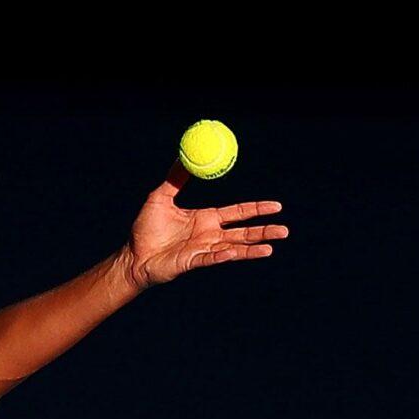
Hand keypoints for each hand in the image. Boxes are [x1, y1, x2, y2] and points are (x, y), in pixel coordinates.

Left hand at [124, 169, 285, 288]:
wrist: (132, 256)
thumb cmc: (145, 230)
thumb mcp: (160, 197)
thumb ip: (175, 179)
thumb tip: (184, 156)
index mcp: (206, 219)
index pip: (237, 212)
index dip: (256, 208)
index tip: (277, 205)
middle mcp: (209, 235)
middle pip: (243, 232)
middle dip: (263, 231)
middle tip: (285, 230)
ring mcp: (202, 250)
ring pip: (233, 248)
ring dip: (252, 248)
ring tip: (271, 248)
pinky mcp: (191, 262)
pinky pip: (210, 258)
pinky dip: (222, 256)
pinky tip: (234, 253)